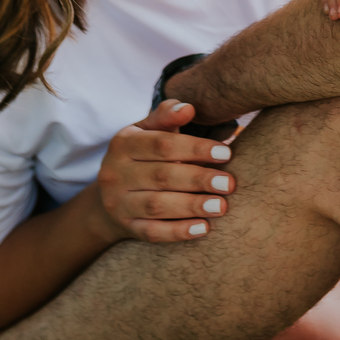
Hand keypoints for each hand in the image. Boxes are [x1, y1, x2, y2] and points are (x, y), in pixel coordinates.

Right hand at [93, 100, 235, 243]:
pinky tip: (203, 228)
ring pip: (157, 206)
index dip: (195, 148)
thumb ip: (166, 116)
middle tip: (229, 183)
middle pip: (162, 176)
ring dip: (192, 206)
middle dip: (199, 179)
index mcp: (123, 143)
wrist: (110, 195)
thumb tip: (188, 107)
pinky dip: (178, 232)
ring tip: (222, 206)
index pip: (162, 145)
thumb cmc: (142, 155)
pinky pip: (152, 232)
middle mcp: (115, 174)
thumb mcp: (148, 130)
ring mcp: (118, 204)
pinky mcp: (126, 228)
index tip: (226, 153)